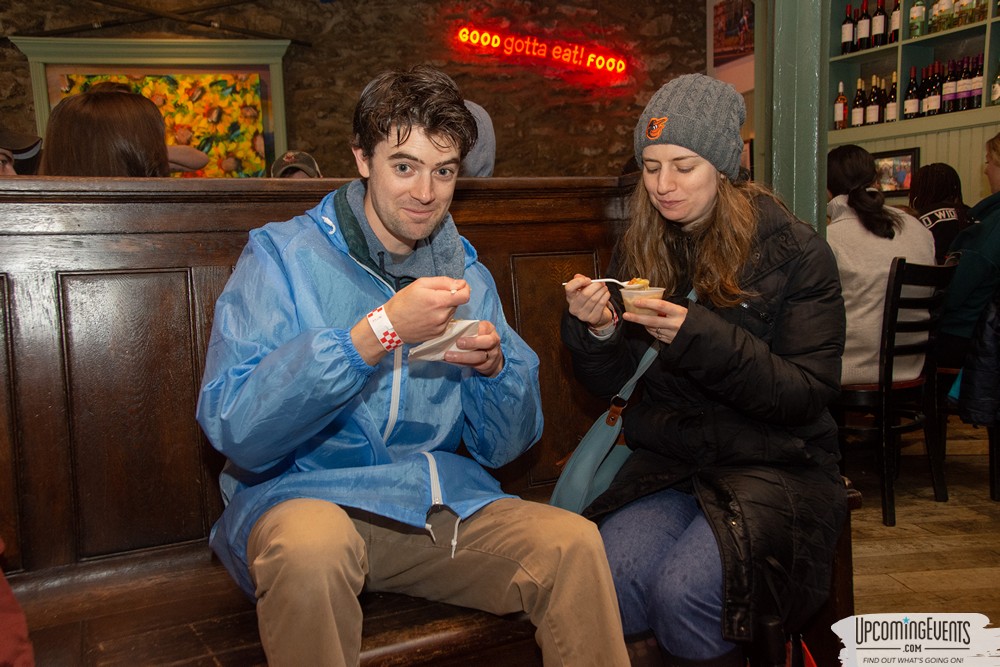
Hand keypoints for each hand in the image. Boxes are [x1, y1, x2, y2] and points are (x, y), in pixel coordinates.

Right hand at [352, 277, 468, 365]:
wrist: (390, 325)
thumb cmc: (403, 302)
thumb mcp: (420, 284)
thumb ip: (443, 282)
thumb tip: (461, 283)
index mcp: (438, 301)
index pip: (465, 295)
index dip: (464, 288)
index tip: (458, 286)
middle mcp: (442, 316)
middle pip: (458, 303)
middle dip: (450, 297)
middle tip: (434, 296)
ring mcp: (441, 327)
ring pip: (452, 312)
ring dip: (445, 307)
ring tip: (428, 306)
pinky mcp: (438, 334)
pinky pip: (446, 322)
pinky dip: (440, 317)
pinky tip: (427, 315)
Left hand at [444, 320, 503, 376]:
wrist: (492, 357)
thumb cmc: (478, 339)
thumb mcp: (476, 330)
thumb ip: (466, 327)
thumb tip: (447, 325)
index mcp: (489, 329)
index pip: (484, 327)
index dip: (475, 329)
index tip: (462, 330)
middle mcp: (493, 341)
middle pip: (487, 342)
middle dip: (472, 342)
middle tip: (458, 343)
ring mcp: (491, 354)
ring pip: (479, 356)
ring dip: (463, 357)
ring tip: (448, 356)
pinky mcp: (486, 365)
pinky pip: (474, 365)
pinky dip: (462, 363)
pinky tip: (452, 361)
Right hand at [563, 274, 612, 327]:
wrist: (597, 314)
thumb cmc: (590, 300)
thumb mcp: (584, 289)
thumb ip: (581, 281)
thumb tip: (579, 276)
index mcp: (570, 298)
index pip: (569, 288)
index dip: (578, 282)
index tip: (587, 280)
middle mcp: (574, 307)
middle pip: (585, 293)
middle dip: (596, 286)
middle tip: (601, 283)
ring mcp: (583, 314)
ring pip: (594, 299)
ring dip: (602, 291)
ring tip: (604, 288)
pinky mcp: (592, 318)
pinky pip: (600, 304)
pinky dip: (605, 297)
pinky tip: (606, 294)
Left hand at [622, 298, 687, 343]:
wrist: (702, 335)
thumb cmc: (691, 319)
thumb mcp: (683, 310)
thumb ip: (669, 308)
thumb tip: (652, 303)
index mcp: (679, 312)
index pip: (660, 306)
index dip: (647, 303)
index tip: (636, 302)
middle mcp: (674, 324)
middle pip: (651, 321)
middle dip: (637, 318)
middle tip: (626, 315)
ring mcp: (671, 334)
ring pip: (652, 328)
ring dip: (643, 323)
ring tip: (637, 318)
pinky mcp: (669, 341)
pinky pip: (655, 335)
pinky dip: (650, 329)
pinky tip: (649, 326)